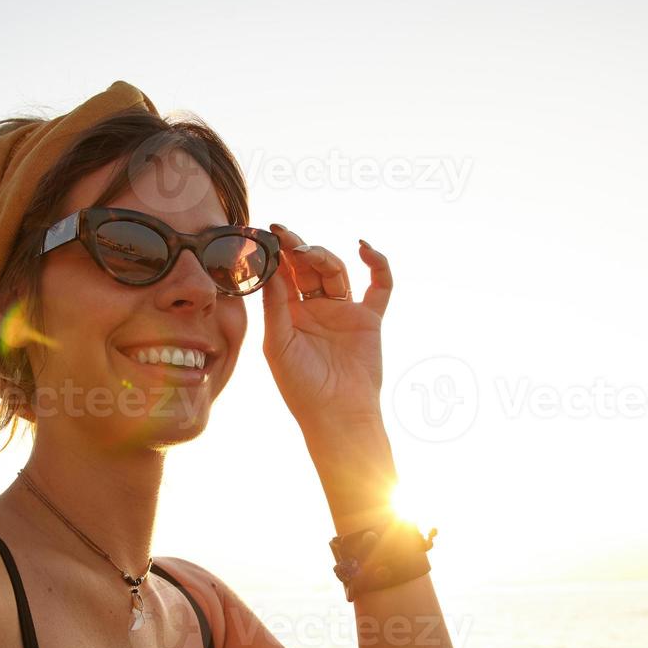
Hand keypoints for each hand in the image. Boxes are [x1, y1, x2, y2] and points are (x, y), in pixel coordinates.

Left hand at [260, 224, 392, 430]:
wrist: (338, 414)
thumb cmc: (301, 387)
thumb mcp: (278, 344)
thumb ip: (275, 306)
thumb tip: (271, 267)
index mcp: (288, 315)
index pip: (283, 276)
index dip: (277, 254)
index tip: (268, 233)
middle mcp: (315, 310)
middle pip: (308, 268)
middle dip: (298, 250)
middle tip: (286, 236)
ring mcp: (343, 312)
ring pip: (336, 272)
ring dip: (324, 257)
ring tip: (310, 254)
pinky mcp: (369, 319)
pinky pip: (379, 287)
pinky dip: (378, 265)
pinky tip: (364, 248)